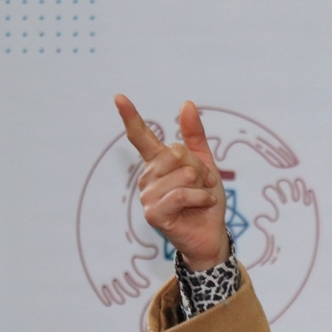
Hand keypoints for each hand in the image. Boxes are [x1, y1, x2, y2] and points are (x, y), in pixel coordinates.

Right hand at [115, 94, 230, 270]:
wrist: (213, 234)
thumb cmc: (205, 200)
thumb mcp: (205, 164)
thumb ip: (195, 136)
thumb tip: (186, 103)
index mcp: (158, 163)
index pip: (141, 137)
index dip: (131, 117)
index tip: (119, 97)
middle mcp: (148, 178)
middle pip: (175, 152)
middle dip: (199, 167)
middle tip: (204, 183)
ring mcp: (147, 196)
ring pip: (181, 173)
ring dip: (201, 185)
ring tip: (201, 197)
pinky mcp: (153, 214)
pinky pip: (181, 193)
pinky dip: (200, 197)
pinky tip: (202, 205)